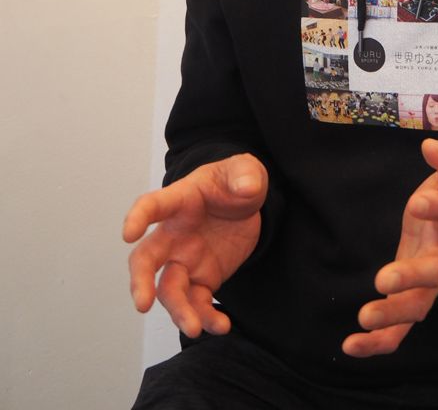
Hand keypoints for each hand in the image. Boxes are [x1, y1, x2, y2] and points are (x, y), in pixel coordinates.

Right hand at [123, 153, 267, 336]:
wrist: (248, 206)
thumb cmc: (235, 182)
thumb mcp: (246, 170)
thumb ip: (245, 175)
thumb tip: (247, 188)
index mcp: (180, 201)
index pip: (152, 206)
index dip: (137, 218)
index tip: (128, 234)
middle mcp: (174, 235)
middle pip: (146, 260)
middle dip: (139, 282)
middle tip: (143, 304)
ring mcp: (185, 260)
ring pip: (170, 290)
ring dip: (179, 311)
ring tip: (194, 329)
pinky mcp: (202, 279)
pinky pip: (198, 303)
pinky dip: (207, 318)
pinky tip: (221, 326)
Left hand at [342, 140, 437, 357]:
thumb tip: (431, 145)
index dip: (436, 208)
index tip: (416, 202)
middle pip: (433, 273)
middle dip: (410, 277)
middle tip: (383, 279)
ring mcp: (429, 288)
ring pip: (417, 308)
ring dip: (392, 315)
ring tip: (364, 316)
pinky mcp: (412, 305)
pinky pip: (399, 333)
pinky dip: (377, 343)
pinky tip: (350, 345)